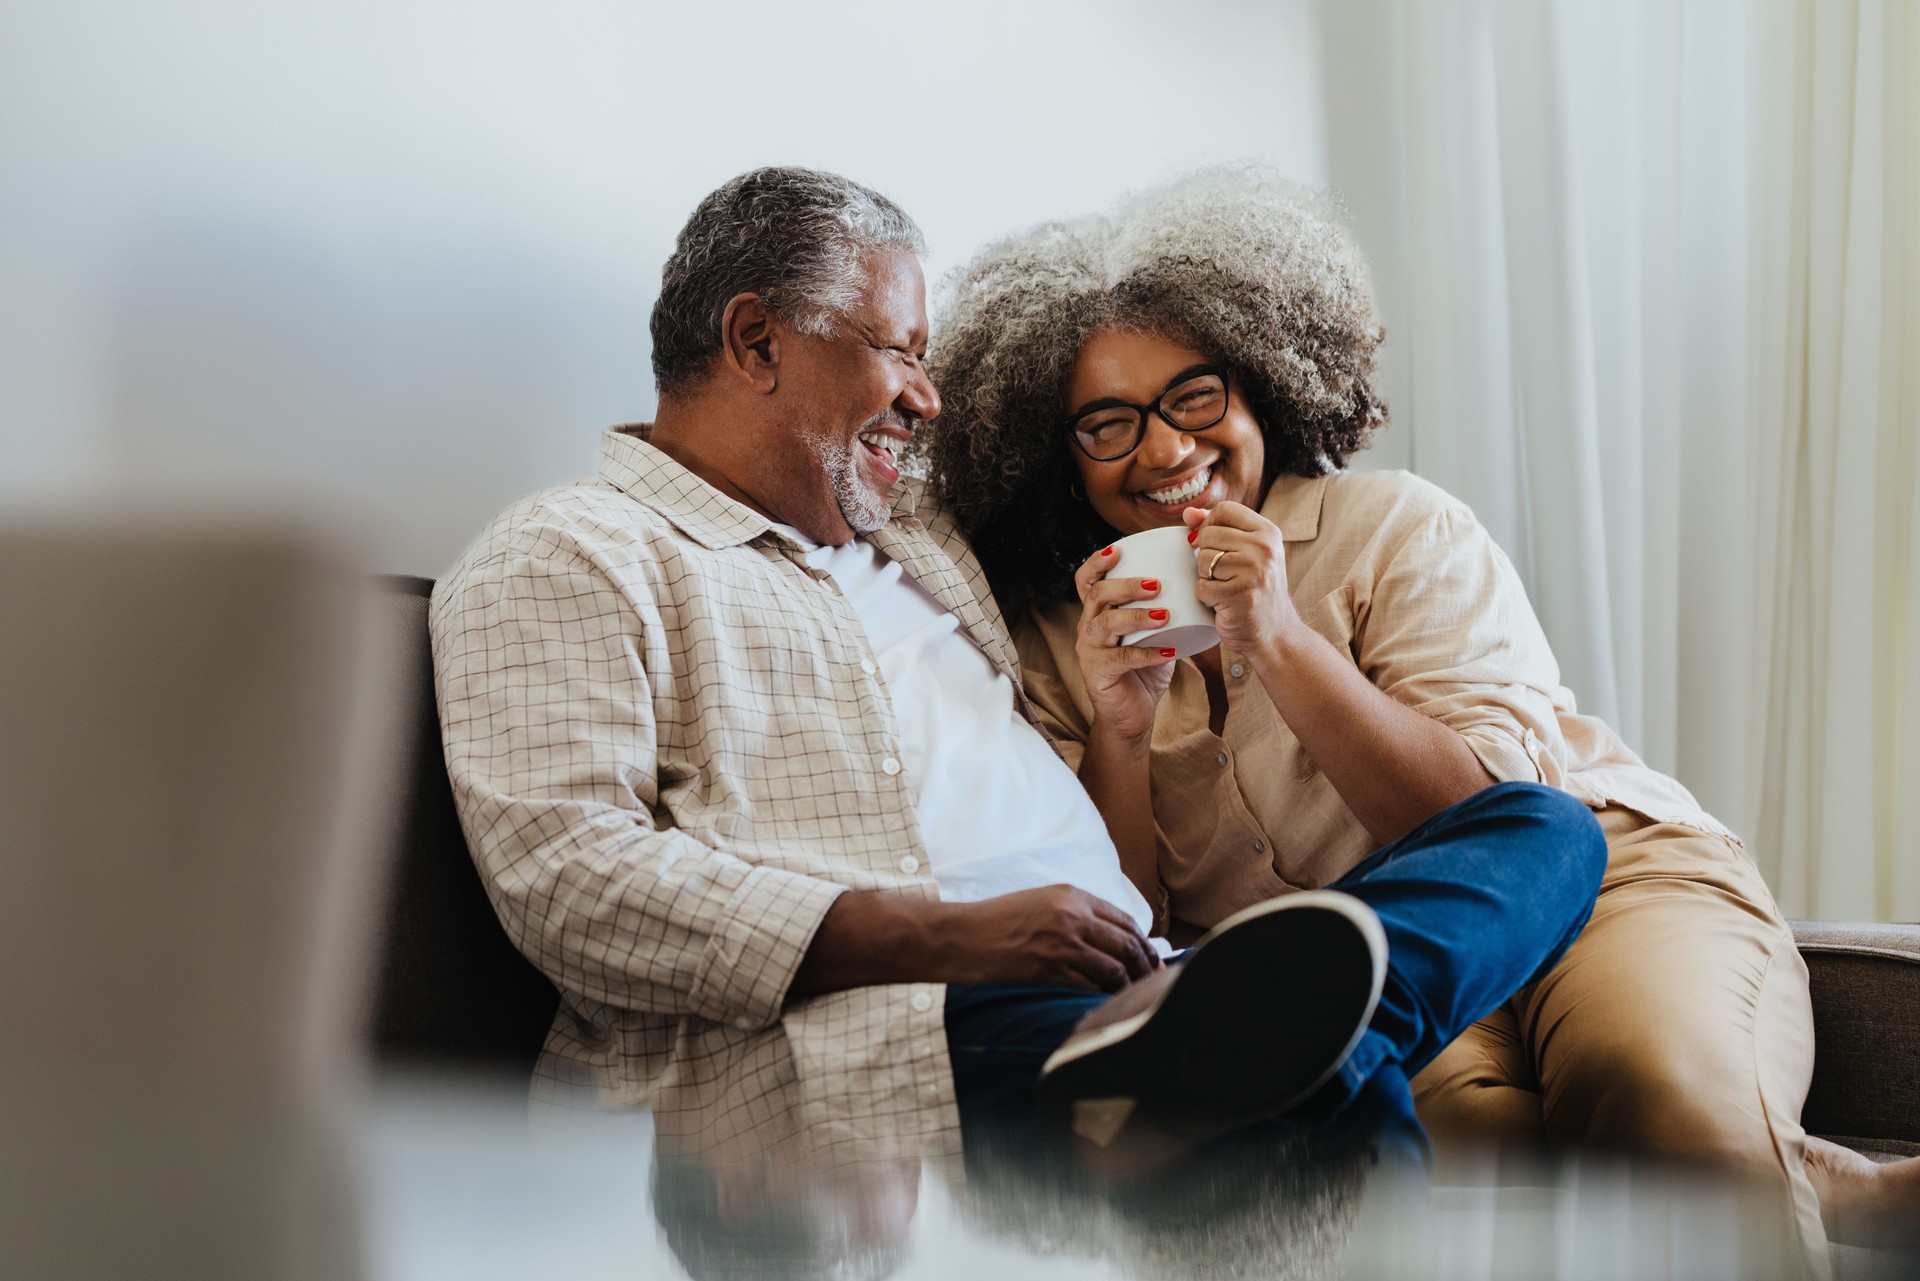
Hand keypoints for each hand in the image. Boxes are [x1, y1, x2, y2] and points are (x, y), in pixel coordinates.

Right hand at [947, 884, 1159, 991]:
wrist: (961, 935)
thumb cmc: (996, 920)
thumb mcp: (1040, 901)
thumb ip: (1074, 912)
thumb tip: (1109, 937)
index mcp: (1072, 895)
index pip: (1124, 919)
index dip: (1142, 941)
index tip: (1151, 956)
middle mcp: (1072, 915)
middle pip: (1127, 943)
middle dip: (1145, 965)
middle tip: (1154, 980)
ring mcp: (1062, 943)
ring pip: (1114, 967)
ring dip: (1130, 985)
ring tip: (1135, 996)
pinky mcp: (1050, 969)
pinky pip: (1091, 986)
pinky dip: (1106, 996)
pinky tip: (1110, 1003)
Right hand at [1072, 543, 1178, 742]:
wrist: (1131, 716)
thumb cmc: (1144, 671)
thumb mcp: (1154, 635)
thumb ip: (1165, 612)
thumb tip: (1198, 585)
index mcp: (1098, 613)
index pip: (1086, 580)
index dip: (1097, 562)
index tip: (1118, 549)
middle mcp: (1088, 628)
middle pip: (1098, 594)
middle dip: (1127, 585)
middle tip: (1157, 584)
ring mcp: (1089, 651)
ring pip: (1105, 623)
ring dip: (1136, 615)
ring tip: (1165, 614)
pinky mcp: (1097, 674)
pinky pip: (1120, 658)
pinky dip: (1147, 653)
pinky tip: (1169, 652)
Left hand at [1184, 503, 1303, 655]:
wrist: (1275, 633)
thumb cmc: (1256, 591)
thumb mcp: (1247, 553)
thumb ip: (1219, 528)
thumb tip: (1188, 512)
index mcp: (1268, 533)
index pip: (1224, 510)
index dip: (1209, 525)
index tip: (1215, 544)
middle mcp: (1264, 549)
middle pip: (1208, 534)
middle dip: (1206, 556)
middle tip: (1224, 574)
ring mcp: (1253, 572)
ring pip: (1202, 560)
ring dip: (1206, 577)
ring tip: (1225, 588)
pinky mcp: (1238, 596)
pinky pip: (1202, 587)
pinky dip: (1206, 597)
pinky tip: (1223, 603)